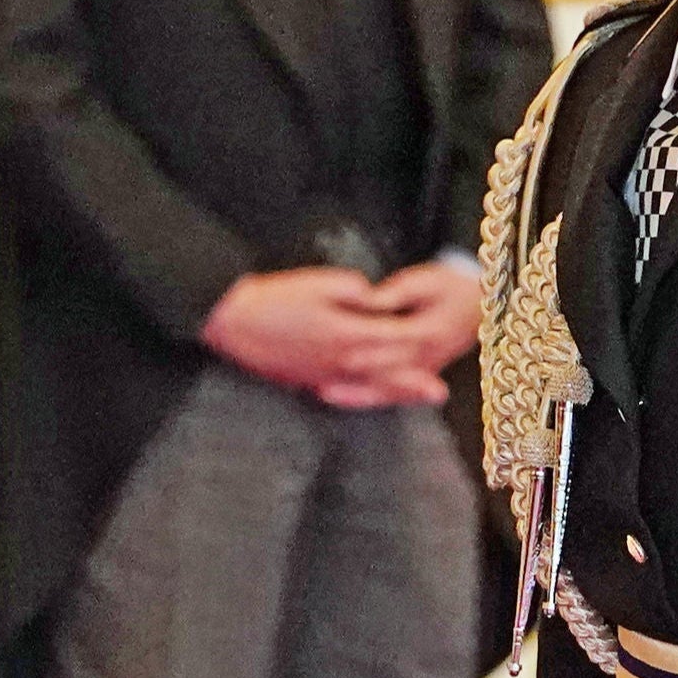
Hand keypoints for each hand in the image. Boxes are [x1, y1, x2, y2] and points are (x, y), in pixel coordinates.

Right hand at [200, 267, 445, 406]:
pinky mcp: (309, 379)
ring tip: (427, 395)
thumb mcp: (319, 282)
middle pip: (391, 368)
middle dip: (419, 374)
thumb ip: (354, 290)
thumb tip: (376, 298)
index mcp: (348, 333)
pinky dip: (368, 395)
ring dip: (403, 391)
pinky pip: (348, 391)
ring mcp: (326, 374)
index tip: (440, 335)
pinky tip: (375, 395)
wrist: (235, 321)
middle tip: (443, 388)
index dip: (419, 338)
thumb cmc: (275, 299)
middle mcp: (342, 361)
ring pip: (373, 385)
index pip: (395, 339)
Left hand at [312, 259, 481, 407]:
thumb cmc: (450, 288)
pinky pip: (389, 394)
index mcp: (431, 332)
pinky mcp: (417, 378)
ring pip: (387, 390)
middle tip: (325, 376)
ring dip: (356, 394)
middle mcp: (428, 358)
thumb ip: (399, 291)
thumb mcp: (428, 281)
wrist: (478, 307)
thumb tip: (371, 299)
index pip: (396, 343)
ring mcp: (423, 372)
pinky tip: (337, 397)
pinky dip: (363, 397)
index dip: (371, 347)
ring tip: (325, 392)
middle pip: (389, 371)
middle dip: (355, 375)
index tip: (344, 350)